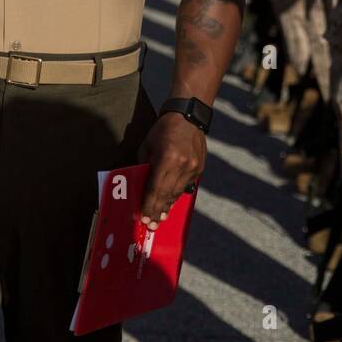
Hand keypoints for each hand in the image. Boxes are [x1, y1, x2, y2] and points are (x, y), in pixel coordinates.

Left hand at [136, 112, 205, 229]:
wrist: (188, 117)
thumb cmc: (163, 129)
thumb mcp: (148, 146)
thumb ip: (145, 166)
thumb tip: (142, 186)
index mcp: (167, 158)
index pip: (156, 187)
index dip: (149, 204)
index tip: (143, 217)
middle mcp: (182, 165)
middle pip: (167, 194)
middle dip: (157, 210)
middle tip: (151, 225)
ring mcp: (193, 168)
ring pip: (177, 193)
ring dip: (167, 206)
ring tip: (159, 217)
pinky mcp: (199, 168)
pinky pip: (185, 186)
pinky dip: (176, 195)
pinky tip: (170, 203)